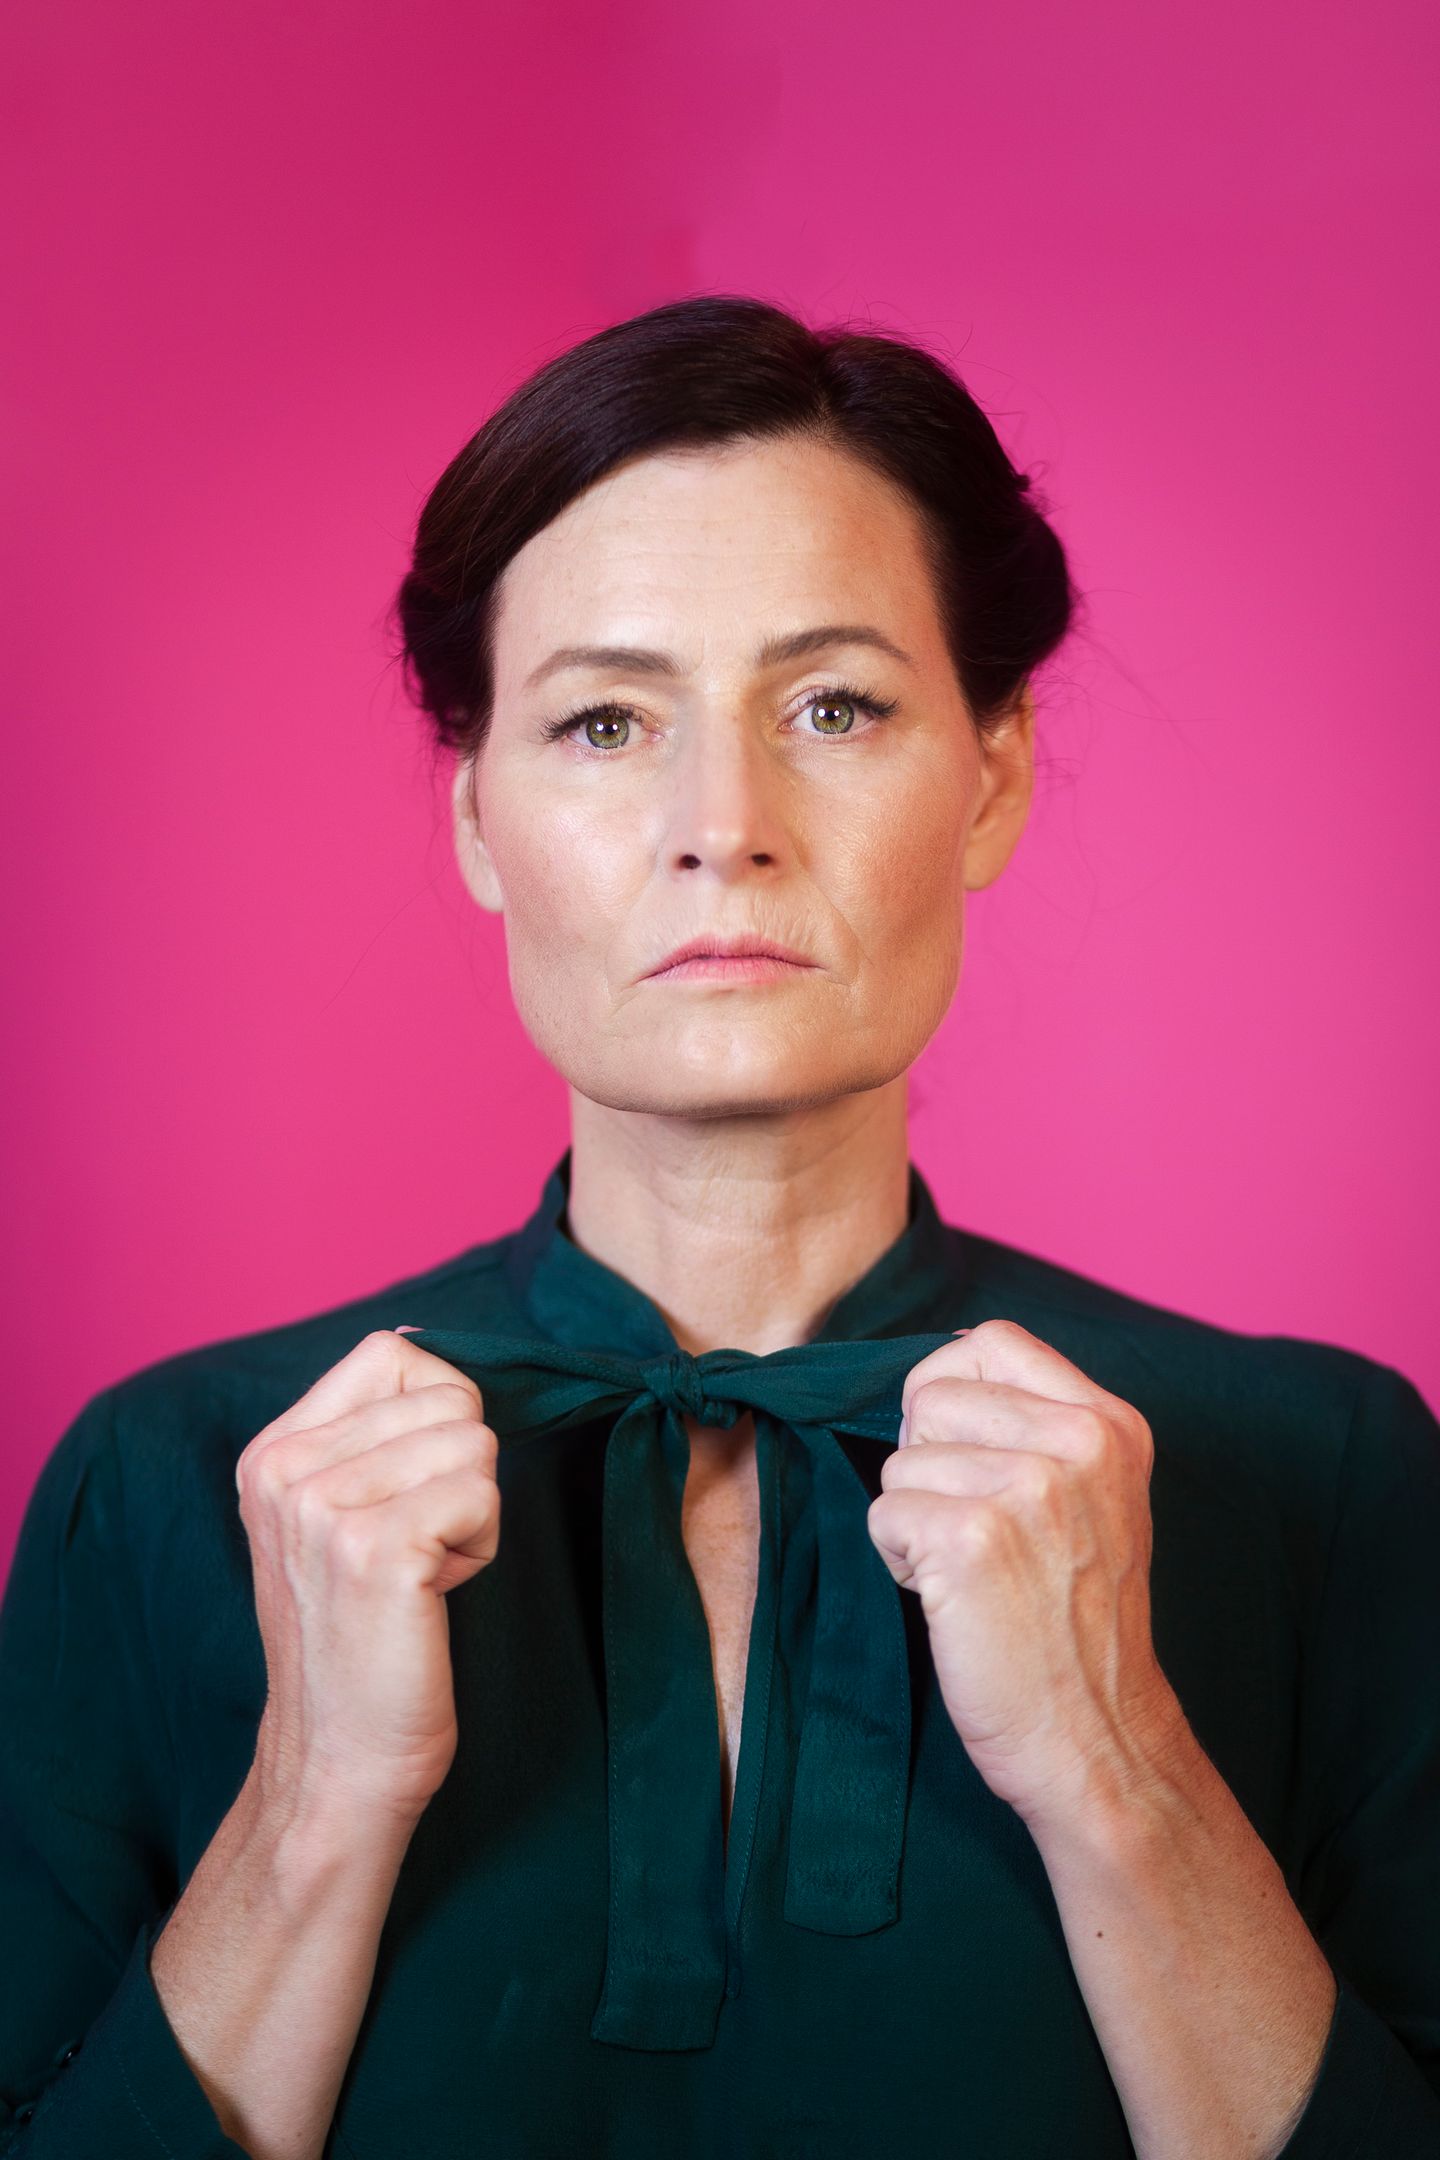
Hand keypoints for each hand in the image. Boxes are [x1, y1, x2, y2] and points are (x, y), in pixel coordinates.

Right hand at [235, 1328, 501, 1824]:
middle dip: (459, 1473)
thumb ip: (369, 1435)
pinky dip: (480, 1547)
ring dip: (472, 1512)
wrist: (339, 1761)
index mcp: (272, 1452)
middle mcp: (285, 1469)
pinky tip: (433, 1596)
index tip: (408, 1493)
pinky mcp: (375, 1548)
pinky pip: (482, 1493)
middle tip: (412, 1553)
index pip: (393, 1354)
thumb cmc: (364, 1639)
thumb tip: (425, 1345)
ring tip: (420, 1575)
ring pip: (474, 1441)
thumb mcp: (335, 1517)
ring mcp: (323, 1506)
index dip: (438, 1414)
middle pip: (448, 1396)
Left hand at [867, 1318, 1180, 1829]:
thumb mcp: (1093, 1498)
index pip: (990, 1342)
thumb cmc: (1075, 1623)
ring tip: (974, 1575)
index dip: (949, 1390)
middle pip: (930, 1396)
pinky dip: (902, 1563)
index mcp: (1111, 1423)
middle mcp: (1079, 1442)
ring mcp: (1029, 1487)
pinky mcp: (973, 1538)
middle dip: (927, 1466)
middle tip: (979, 1537)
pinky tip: (956, 1603)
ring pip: (900, 1461)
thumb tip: (933, 1375)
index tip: (965, 1454)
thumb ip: (1035, 1427)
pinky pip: (884, 1515)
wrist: (1098, 1737)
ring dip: (915, 1520)